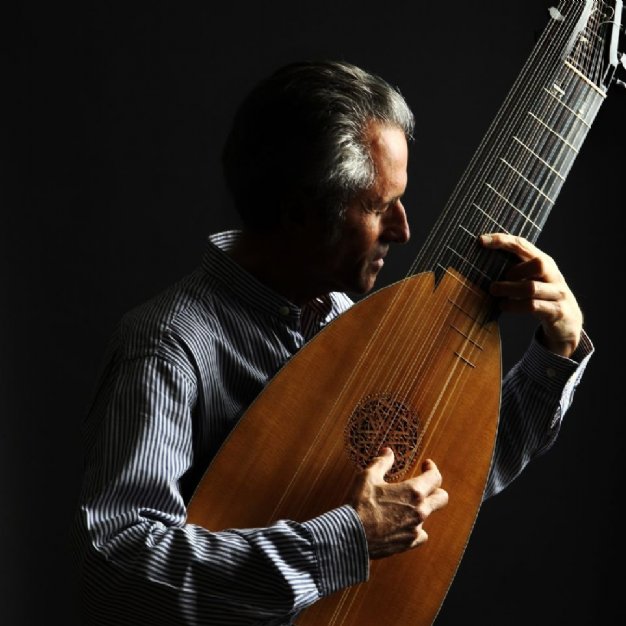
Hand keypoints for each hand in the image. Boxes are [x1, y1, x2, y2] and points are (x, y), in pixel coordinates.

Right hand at [349, 448, 447, 559]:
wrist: (351, 535)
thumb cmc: (359, 504)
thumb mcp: (368, 476)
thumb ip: (382, 462)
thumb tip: (388, 452)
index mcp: (413, 491)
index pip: (435, 478)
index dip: (432, 469)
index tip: (426, 465)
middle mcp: (420, 511)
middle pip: (441, 498)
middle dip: (436, 489)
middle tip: (425, 486)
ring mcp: (415, 529)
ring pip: (428, 516)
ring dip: (420, 509)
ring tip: (405, 506)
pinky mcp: (409, 543)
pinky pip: (420, 534)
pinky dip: (414, 527)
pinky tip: (402, 524)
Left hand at [480, 233, 582, 357]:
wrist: (567, 323)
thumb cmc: (540, 297)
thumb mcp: (529, 280)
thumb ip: (513, 271)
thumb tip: (480, 265)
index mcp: (544, 262)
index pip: (524, 245)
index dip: (502, 240)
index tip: (481, 240)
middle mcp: (553, 275)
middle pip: (539, 263)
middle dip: (514, 271)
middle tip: (496, 283)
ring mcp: (558, 293)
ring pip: (532, 288)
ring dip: (509, 290)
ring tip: (494, 293)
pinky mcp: (557, 311)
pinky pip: (534, 306)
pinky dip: (515, 306)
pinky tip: (504, 306)